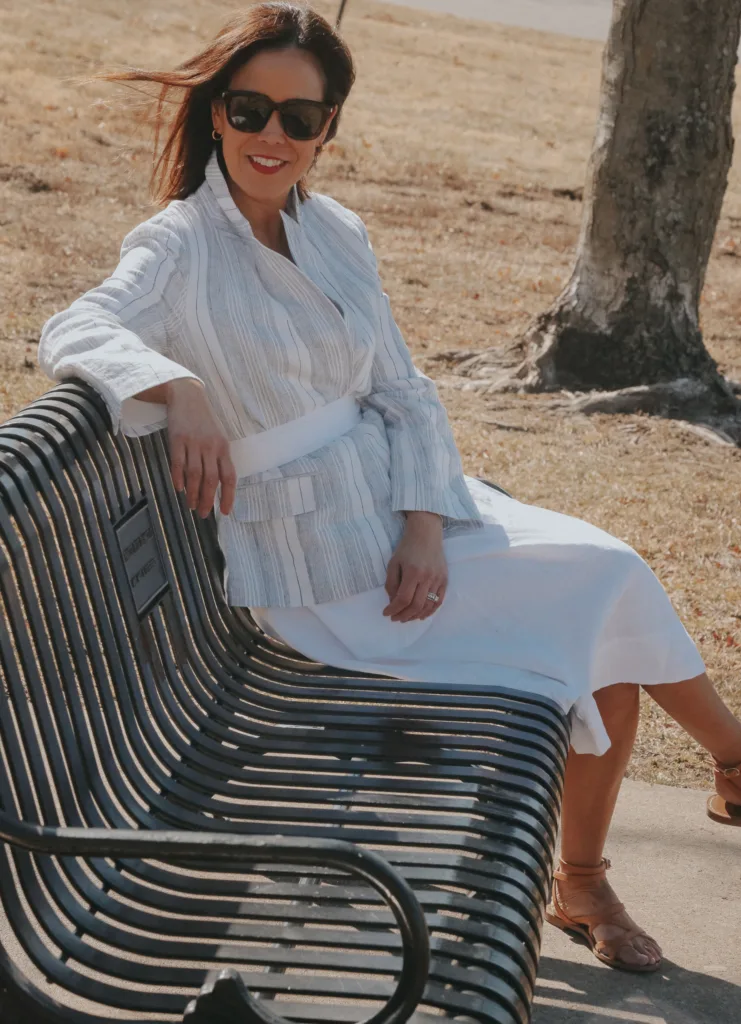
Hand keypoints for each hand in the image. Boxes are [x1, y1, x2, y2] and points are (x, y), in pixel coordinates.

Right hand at [165, 379, 236, 517]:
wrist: (187, 396)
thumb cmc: (204, 421)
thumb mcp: (217, 437)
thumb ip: (218, 459)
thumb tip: (217, 486)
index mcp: (223, 447)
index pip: (229, 476)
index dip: (228, 496)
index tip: (225, 511)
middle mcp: (210, 446)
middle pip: (211, 480)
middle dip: (208, 500)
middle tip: (204, 514)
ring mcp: (193, 443)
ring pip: (194, 475)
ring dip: (193, 493)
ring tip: (192, 506)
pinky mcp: (177, 439)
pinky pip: (178, 463)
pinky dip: (178, 478)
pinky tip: (179, 489)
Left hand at [383, 512, 446, 621]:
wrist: (426, 534)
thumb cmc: (407, 547)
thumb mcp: (393, 562)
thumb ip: (391, 583)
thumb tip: (393, 601)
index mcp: (412, 572)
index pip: (403, 598)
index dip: (393, 609)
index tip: (386, 613)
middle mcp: (427, 577)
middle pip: (416, 605)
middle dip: (404, 616)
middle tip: (396, 618)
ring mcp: (438, 579)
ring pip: (428, 605)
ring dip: (416, 616)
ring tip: (406, 618)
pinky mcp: (444, 580)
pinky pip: (439, 601)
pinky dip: (430, 611)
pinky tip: (421, 615)